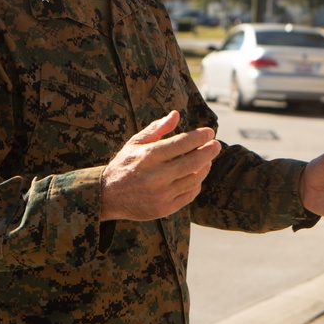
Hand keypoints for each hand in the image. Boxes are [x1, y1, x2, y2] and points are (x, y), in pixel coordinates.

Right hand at [100, 111, 220, 220]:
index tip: (209, 132)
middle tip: (216, 144)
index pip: (182, 143)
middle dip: (209, 151)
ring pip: (194, 179)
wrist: (107, 196)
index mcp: (148, 157)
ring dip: (205, 167)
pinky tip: (197, 174)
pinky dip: (197, 183)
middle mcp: (156, 176)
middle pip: (193, 162)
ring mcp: (161, 195)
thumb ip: (157, 129)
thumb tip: (176, 114)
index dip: (199, 136)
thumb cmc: (124, 164)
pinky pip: (189, 194)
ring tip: (207, 159)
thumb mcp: (135, 143)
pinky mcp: (164, 209)